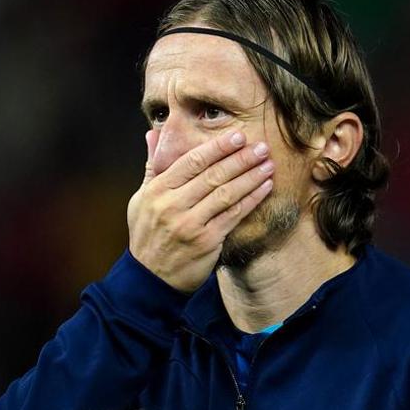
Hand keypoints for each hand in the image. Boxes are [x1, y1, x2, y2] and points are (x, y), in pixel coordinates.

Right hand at [126, 130, 275, 291]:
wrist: (150, 277)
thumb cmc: (148, 233)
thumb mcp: (142, 198)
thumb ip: (153, 166)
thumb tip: (154, 132)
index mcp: (157, 190)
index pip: (191, 161)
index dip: (217, 148)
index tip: (237, 136)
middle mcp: (172, 205)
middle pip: (212, 175)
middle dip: (240, 159)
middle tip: (261, 146)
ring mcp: (190, 224)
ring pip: (226, 194)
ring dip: (250, 177)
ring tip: (268, 164)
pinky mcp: (206, 241)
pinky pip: (233, 215)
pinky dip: (251, 199)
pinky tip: (265, 187)